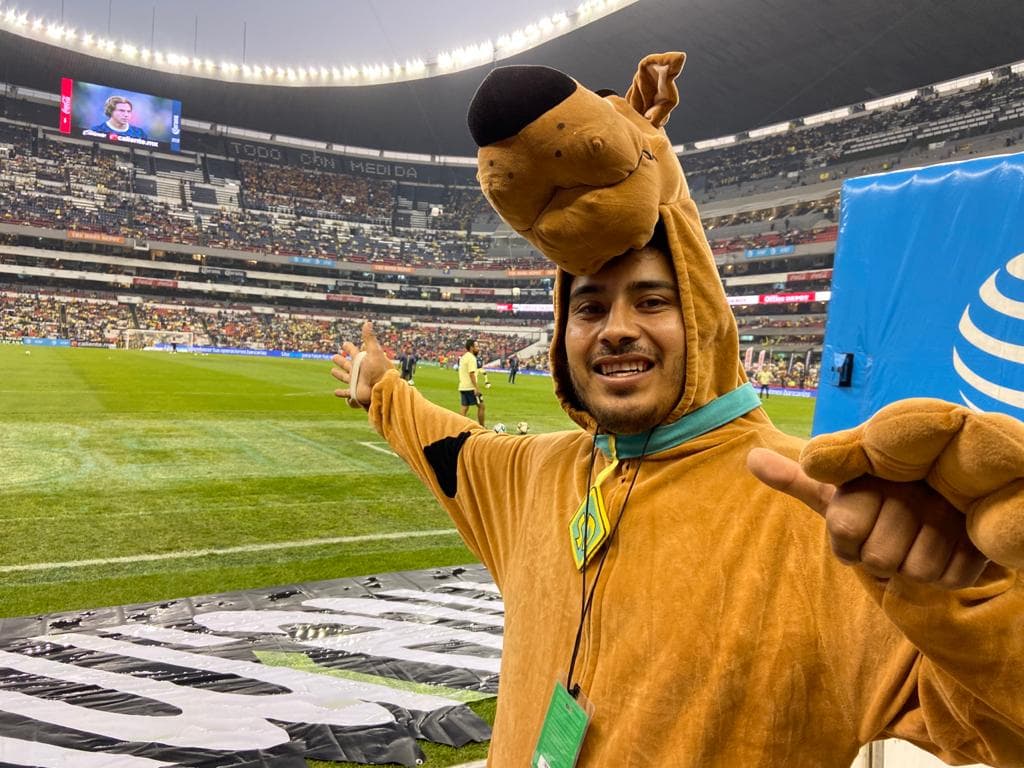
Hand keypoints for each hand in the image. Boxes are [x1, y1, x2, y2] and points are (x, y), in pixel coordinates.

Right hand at [330, 321, 392, 408]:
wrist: (383, 388)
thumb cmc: (379, 369)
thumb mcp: (374, 352)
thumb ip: (369, 338)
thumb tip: (367, 322)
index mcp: (362, 360)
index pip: (354, 352)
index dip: (349, 348)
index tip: (344, 344)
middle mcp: (359, 371)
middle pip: (347, 364)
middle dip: (341, 360)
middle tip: (333, 356)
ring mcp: (356, 382)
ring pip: (345, 377)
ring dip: (339, 375)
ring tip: (332, 371)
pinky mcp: (355, 393)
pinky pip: (346, 394)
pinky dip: (341, 394)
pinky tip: (335, 392)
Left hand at [747, 448, 988, 589]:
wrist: (946, 496)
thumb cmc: (877, 498)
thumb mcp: (835, 489)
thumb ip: (798, 478)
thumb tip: (751, 458)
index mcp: (871, 474)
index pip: (842, 529)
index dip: (847, 538)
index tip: (861, 518)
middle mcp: (911, 486)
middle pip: (879, 558)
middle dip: (881, 555)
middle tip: (895, 529)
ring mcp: (951, 509)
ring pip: (916, 571)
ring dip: (915, 564)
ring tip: (922, 535)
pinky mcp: (983, 534)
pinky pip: (953, 578)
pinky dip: (948, 572)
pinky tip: (947, 546)